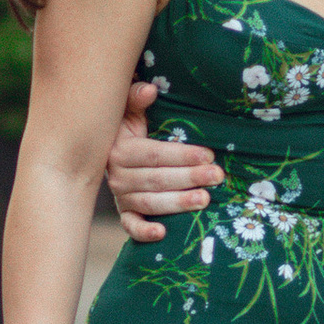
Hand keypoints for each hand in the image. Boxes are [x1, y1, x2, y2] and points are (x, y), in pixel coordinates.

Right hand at [107, 79, 222, 241]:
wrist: (106, 153)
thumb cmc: (129, 129)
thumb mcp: (129, 111)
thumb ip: (136, 98)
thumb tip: (150, 90)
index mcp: (120, 149)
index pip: (154, 154)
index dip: (182, 155)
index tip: (209, 154)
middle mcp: (117, 175)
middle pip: (156, 179)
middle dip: (189, 177)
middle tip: (217, 176)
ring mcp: (121, 197)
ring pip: (150, 203)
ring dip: (178, 202)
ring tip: (205, 200)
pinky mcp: (125, 214)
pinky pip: (131, 226)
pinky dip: (144, 232)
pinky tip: (163, 233)